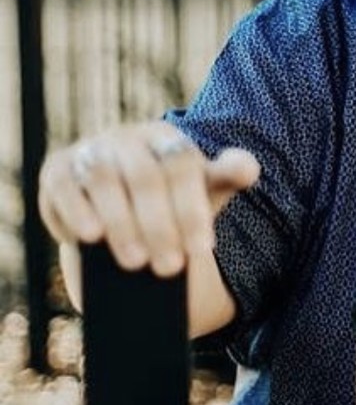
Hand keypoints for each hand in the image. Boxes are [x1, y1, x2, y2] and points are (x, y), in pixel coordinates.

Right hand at [39, 122, 259, 278]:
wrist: (119, 203)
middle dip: (159, 225)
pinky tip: (90, 238)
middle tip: (170, 268)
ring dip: (120, 223)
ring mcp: (90, 150)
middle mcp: (127, 138)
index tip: (203, 249)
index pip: (182, 165)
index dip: (192, 208)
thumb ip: (227, 175)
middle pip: (144, 176)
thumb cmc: (169, 196)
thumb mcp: (202, 187)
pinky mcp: (57, 169)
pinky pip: (63, 185)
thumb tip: (249, 168)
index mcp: (166, 136)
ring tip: (135, 262)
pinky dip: (75, 211)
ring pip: (104, 180)